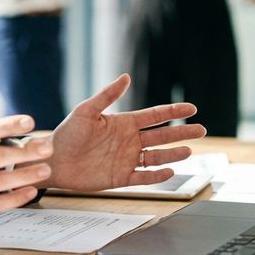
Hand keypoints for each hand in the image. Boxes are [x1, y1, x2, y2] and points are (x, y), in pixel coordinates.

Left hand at [44, 74, 206, 191]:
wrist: (52, 160)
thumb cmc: (67, 133)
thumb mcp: (86, 110)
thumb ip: (107, 95)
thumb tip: (126, 77)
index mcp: (123, 123)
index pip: (154, 116)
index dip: (173, 111)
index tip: (192, 108)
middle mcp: (129, 141)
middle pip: (162, 136)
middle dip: (182, 132)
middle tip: (202, 129)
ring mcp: (126, 159)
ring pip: (157, 157)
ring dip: (173, 154)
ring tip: (190, 150)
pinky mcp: (120, 178)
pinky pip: (143, 177)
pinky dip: (157, 176)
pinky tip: (170, 171)